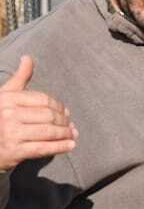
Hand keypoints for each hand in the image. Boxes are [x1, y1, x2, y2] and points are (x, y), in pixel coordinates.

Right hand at [0, 56, 77, 170]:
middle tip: (71, 125)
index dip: (59, 106)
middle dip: (64, 121)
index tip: (66, 112)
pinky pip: (44, 148)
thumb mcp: (5, 96)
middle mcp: (8, 115)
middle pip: (49, 116)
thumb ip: (19, 78)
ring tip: (72, 134)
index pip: (44, 100)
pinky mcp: (15, 151)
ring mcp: (11, 134)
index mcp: (7, 99)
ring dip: (65, 134)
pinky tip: (70, 145)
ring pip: (49, 132)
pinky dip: (60, 146)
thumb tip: (27, 57)